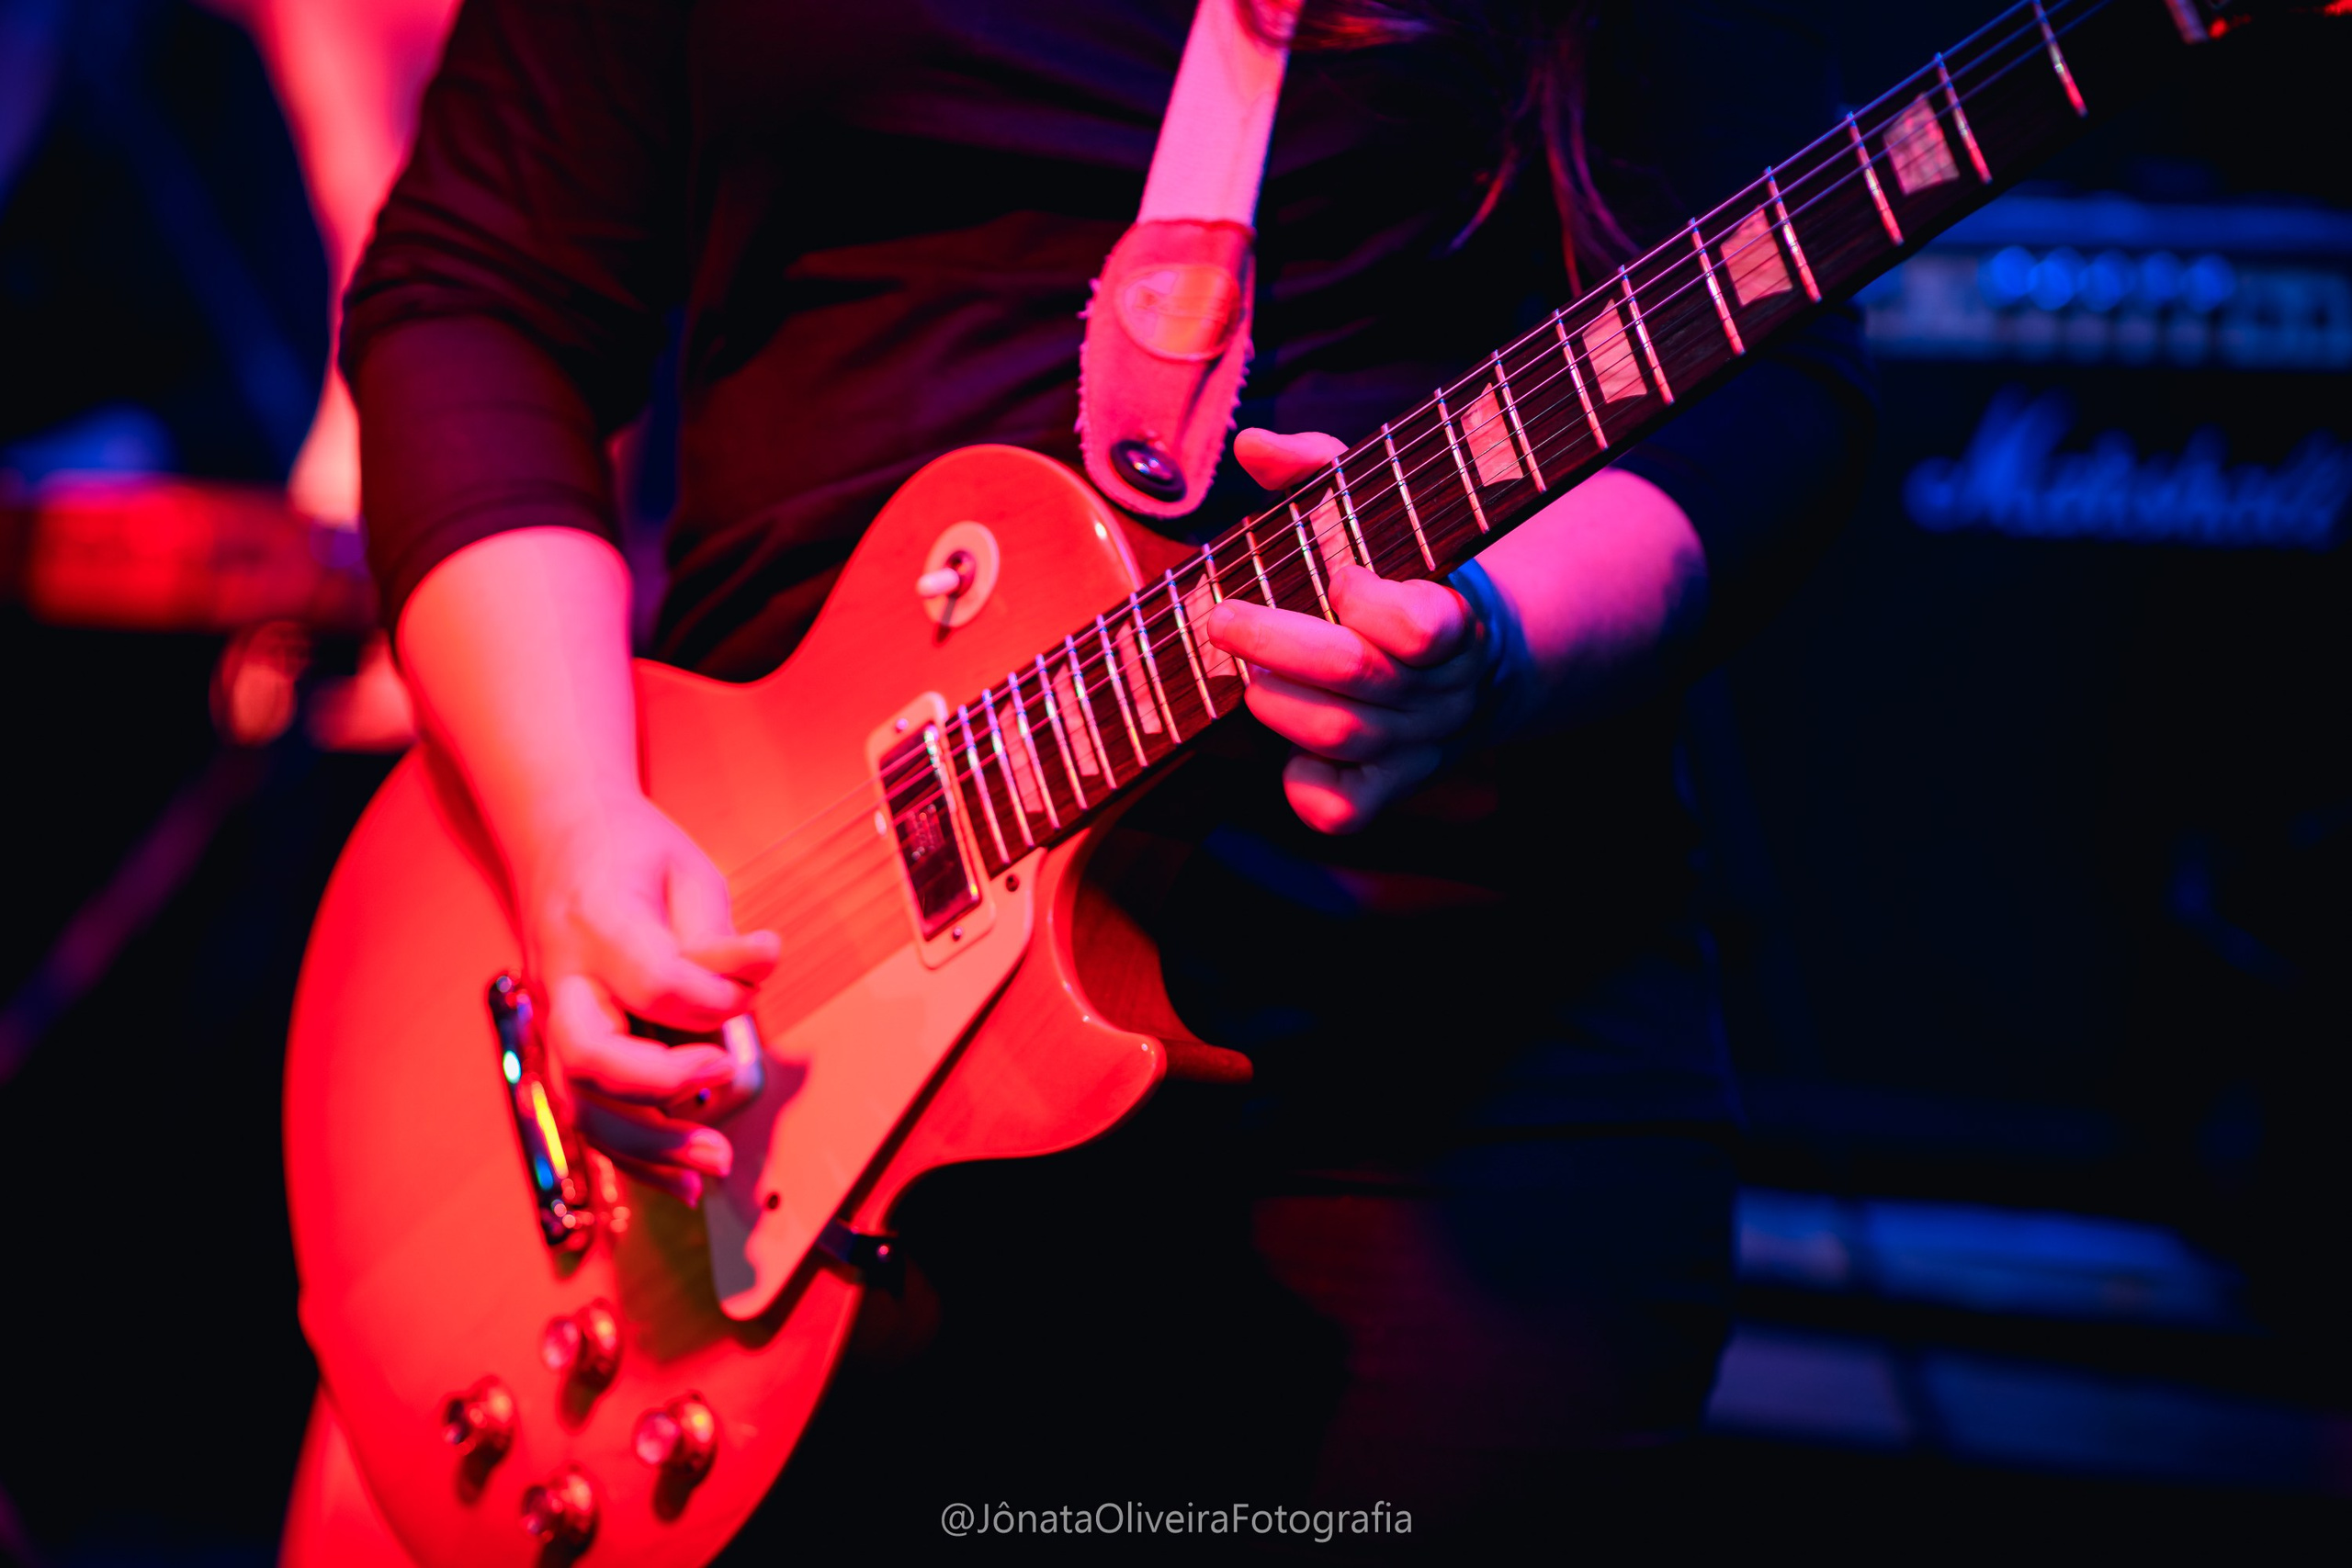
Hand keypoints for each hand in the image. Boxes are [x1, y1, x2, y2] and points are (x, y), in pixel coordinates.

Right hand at [517, 793, 779, 1204]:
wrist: (559, 839)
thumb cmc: (632, 855)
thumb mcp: (689, 871)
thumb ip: (718, 933)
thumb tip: (758, 967)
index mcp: (599, 922)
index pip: (654, 980)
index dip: (712, 998)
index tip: (748, 989)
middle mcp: (563, 979)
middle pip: (591, 1056)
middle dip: (662, 1086)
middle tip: (722, 1076)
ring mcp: (552, 1019)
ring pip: (579, 1103)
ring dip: (648, 1145)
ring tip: (713, 1165)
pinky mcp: (558, 1048)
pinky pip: (586, 1117)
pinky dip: (634, 1158)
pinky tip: (682, 1182)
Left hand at [1203, 428, 1487, 833]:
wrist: (1482, 667)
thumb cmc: (1408, 572)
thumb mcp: (1381, 512)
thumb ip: (1321, 470)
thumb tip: (1255, 446)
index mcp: (1454, 616)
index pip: (1423, 627)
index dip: (1369, 601)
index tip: (1341, 574)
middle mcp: (1442, 689)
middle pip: (1354, 677)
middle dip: (1274, 642)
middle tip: (1223, 616)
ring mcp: (1419, 747)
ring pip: (1335, 735)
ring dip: (1273, 698)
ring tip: (1251, 668)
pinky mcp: (1392, 789)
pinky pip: (1341, 810)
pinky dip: (1301, 783)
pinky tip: (1287, 747)